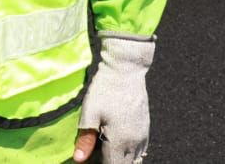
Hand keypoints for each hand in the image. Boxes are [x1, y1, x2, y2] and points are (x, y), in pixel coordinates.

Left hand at [74, 35, 154, 163]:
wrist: (126, 70)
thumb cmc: (105, 90)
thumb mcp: (89, 113)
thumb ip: (85, 139)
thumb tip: (79, 160)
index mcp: (119, 142)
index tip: (88, 159)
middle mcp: (134, 142)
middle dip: (109, 162)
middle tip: (95, 153)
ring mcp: (142, 136)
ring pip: (134, 160)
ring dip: (120, 159)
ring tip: (105, 149)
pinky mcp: (145, 128)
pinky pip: (140, 150)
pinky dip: (129, 153)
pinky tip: (118, 145)